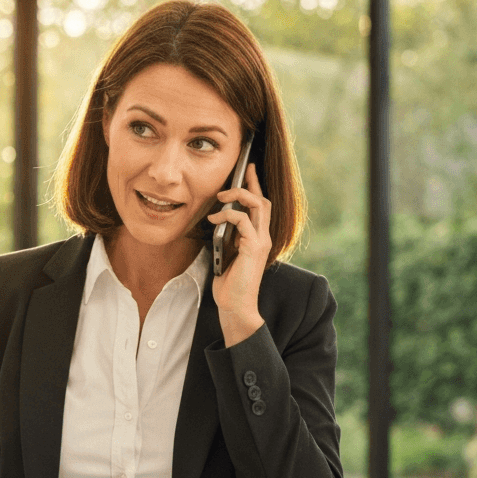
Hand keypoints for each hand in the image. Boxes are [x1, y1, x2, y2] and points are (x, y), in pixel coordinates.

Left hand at [208, 162, 271, 346]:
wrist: (235, 306)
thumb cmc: (229, 285)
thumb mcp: (226, 255)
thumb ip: (226, 239)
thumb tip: (215, 222)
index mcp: (257, 239)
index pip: (260, 208)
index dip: (255, 188)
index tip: (248, 172)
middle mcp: (263, 237)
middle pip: (263, 201)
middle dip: (251, 183)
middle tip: (241, 171)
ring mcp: (260, 242)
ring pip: (258, 205)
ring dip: (238, 195)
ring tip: (221, 196)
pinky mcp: (253, 248)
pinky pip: (243, 221)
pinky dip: (227, 215)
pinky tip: (213, 219)